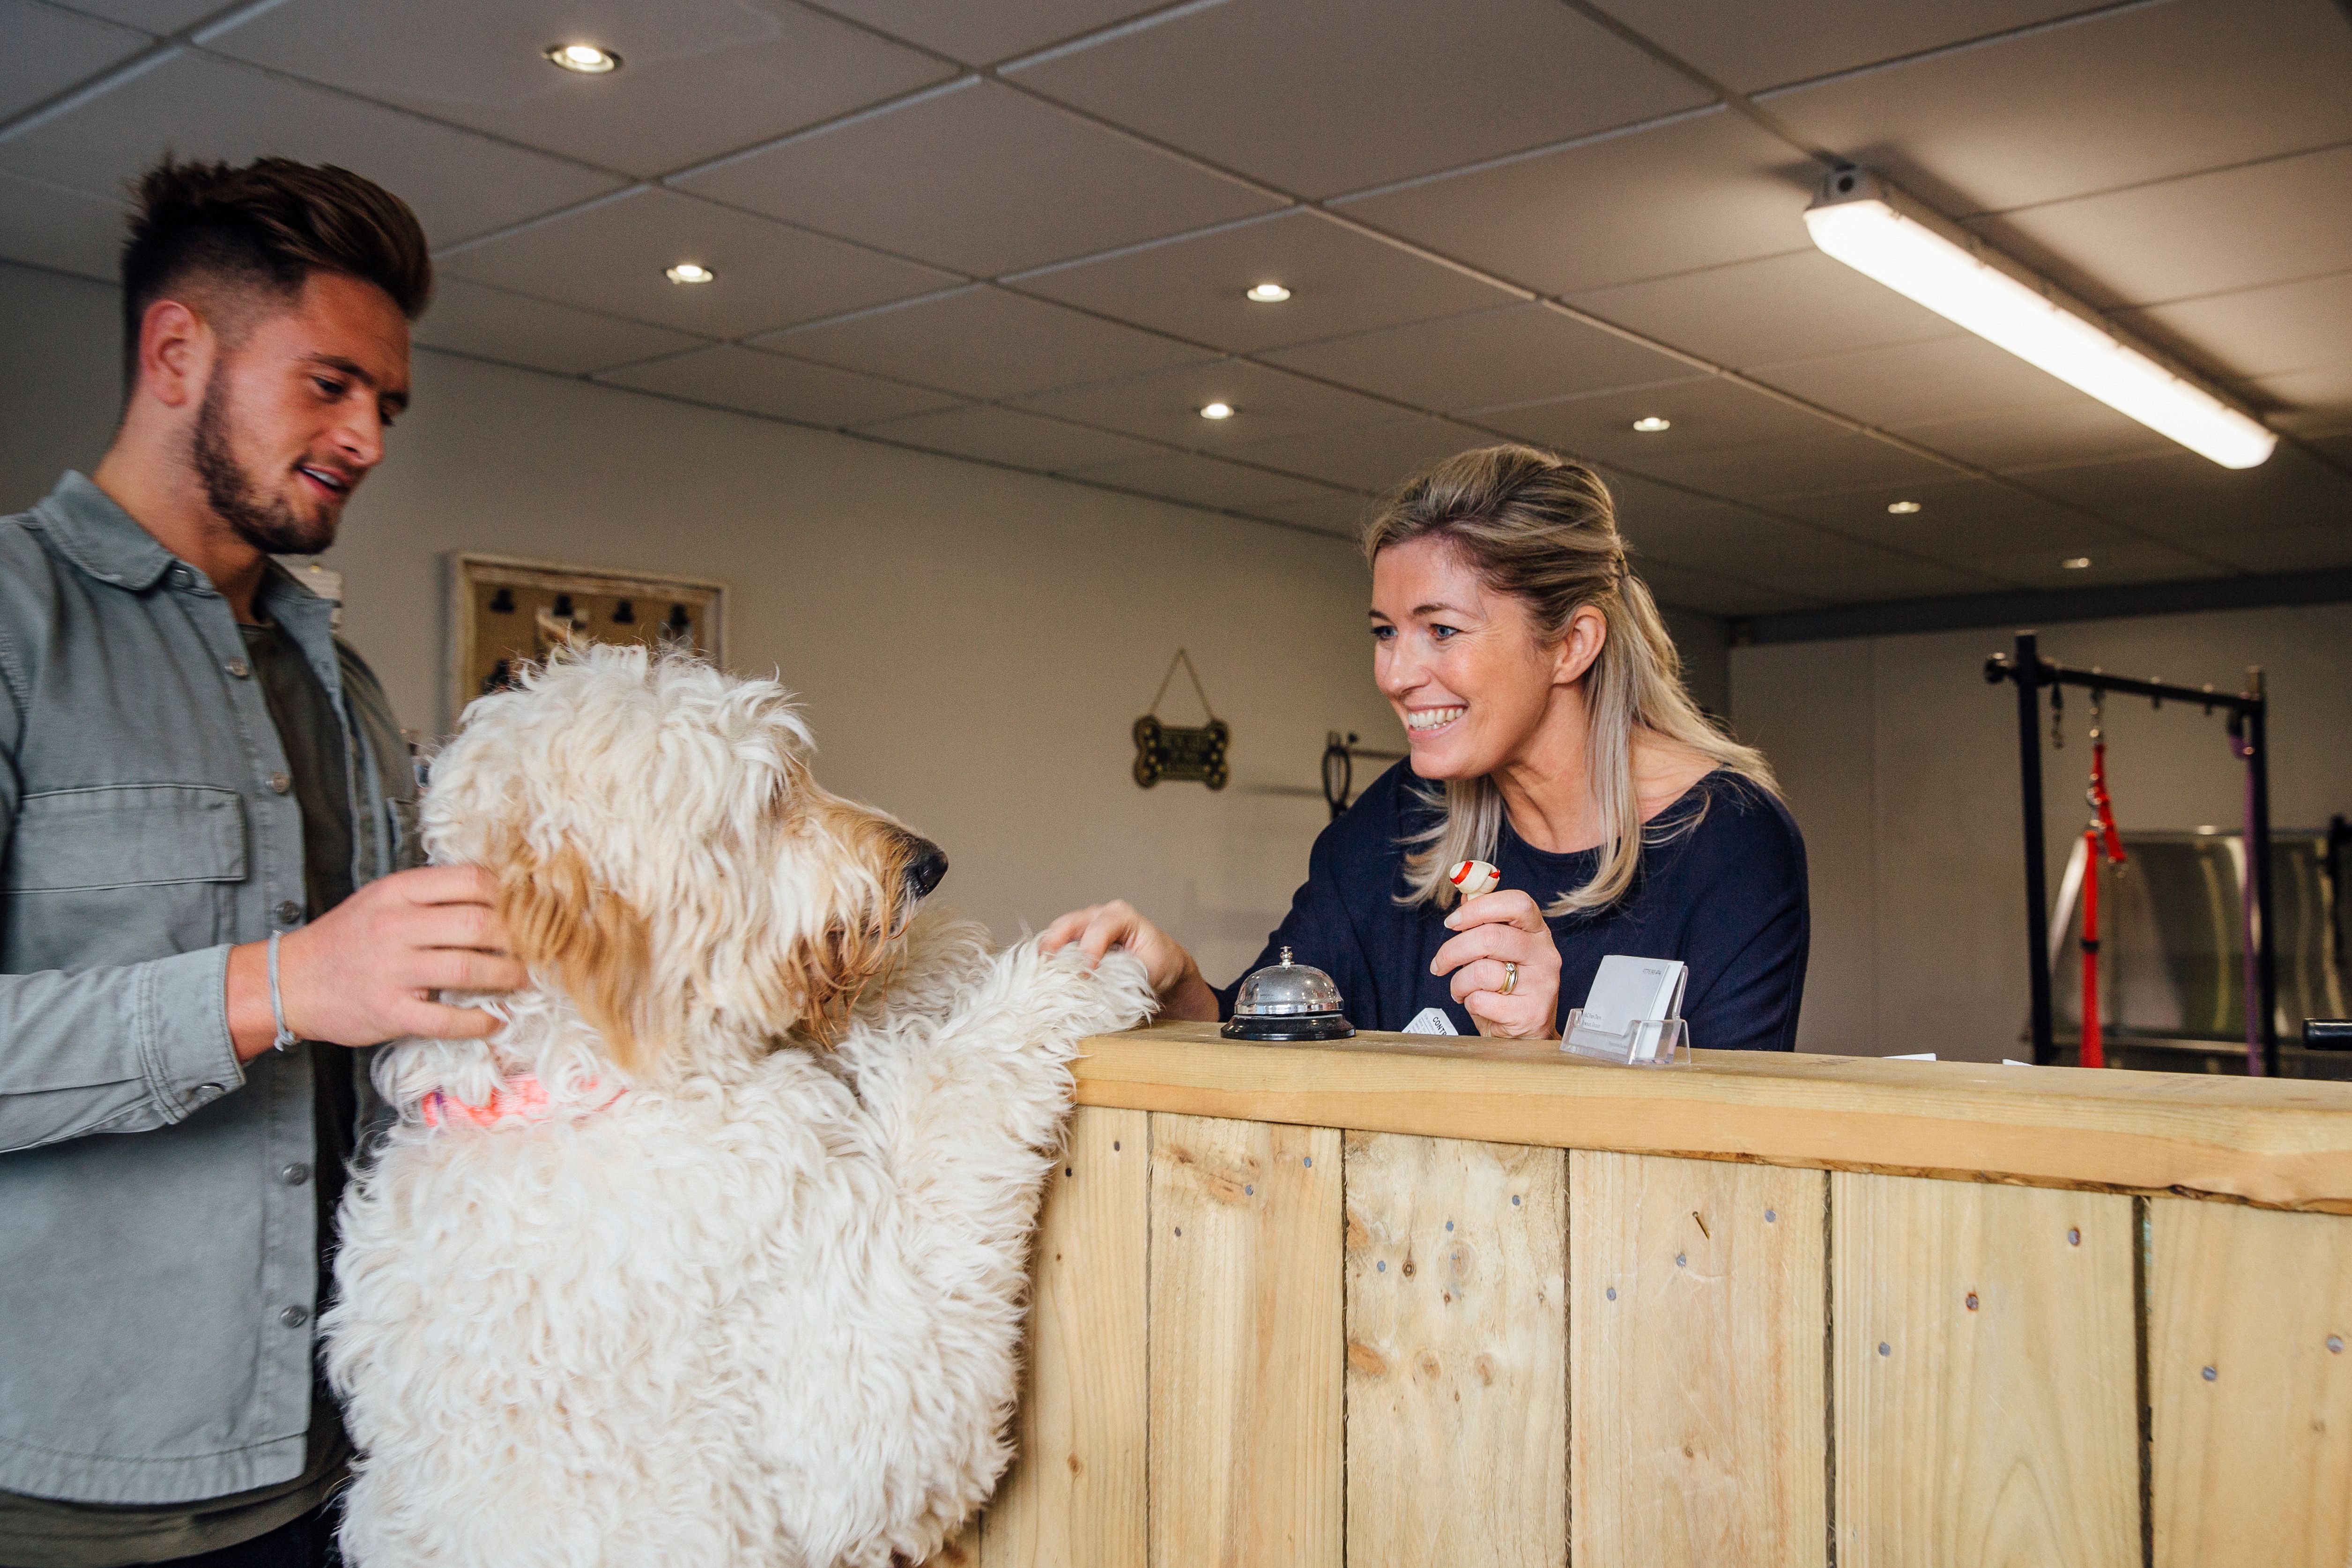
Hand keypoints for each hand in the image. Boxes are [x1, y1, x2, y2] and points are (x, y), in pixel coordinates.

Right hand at [227, 865, 525, 1059]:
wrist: (290, 981)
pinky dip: (478, 1021)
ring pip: (470, 967)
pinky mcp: (389, 1010)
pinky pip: (445, 1018)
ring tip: (524, 979)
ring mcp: (392, 969)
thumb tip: (495, 892)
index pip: (470, 880)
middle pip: (479, 922)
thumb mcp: (382, 899)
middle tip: (539, 947)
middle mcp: (397, 926)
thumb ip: (431, 894)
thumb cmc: (346, 938)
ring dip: (508, 976)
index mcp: (398, 892)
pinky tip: (494, 1020)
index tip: (529, 907)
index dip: (509, 893)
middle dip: (519, 937)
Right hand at [1039, 900, 1216, 1022]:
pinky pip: (1057, 943)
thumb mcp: (1151, 970)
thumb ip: (1125, 975)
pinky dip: (1049, 957)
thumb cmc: (1159, 964)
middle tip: (1044, 966)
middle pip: (1070, 923)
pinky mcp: (1076, 938)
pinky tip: (1043, 973)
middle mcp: (1100, 914)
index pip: (1100, 929)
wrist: (1163, 964)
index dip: (1089, 951)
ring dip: (1048, 951)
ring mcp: (1085, 924)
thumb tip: (1098, 987)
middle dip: (1055, 943)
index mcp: (1122, 916)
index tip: (1084, 975)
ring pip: (1058, 931)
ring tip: (1038, 971)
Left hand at [1430, 889, 1561, 1038]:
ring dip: (1458, 982)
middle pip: (1491, 937)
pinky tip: (1475, 1004)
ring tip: (1460, 989)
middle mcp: (1545, 955)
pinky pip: (1482, 1000)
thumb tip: (1467, 892)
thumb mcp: (1498, 952)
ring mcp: (1541, 985)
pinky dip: (1469, 1002)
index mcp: (1537, 933)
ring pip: (1482, 970)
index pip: (1518, 903)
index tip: (1452, 922)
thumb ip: (1485, 922)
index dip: (1479, 907)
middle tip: (1440, 964)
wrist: (1526, 1035)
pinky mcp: (1530, 1013)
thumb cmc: (1508, 988)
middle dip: (1453, 950)